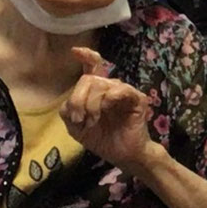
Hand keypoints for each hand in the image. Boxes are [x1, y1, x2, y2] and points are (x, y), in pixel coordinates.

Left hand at [65, 47, 157, 175]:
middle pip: (89, 78)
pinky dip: (108, 100)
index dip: (86, 56)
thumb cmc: (103, 140)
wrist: (124, 156)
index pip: (93, 67)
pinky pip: (120, 90)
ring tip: (92, 121)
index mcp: (97, 92)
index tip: (75, 51)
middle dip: (79, 99)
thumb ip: (69, 111)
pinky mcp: (137, 99)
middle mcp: (110, 88)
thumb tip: (71, 102)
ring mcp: (124, 92)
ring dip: (91, 104)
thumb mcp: (76, 127)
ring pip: (101, 84)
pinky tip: (105, 111)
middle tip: (80, 119)